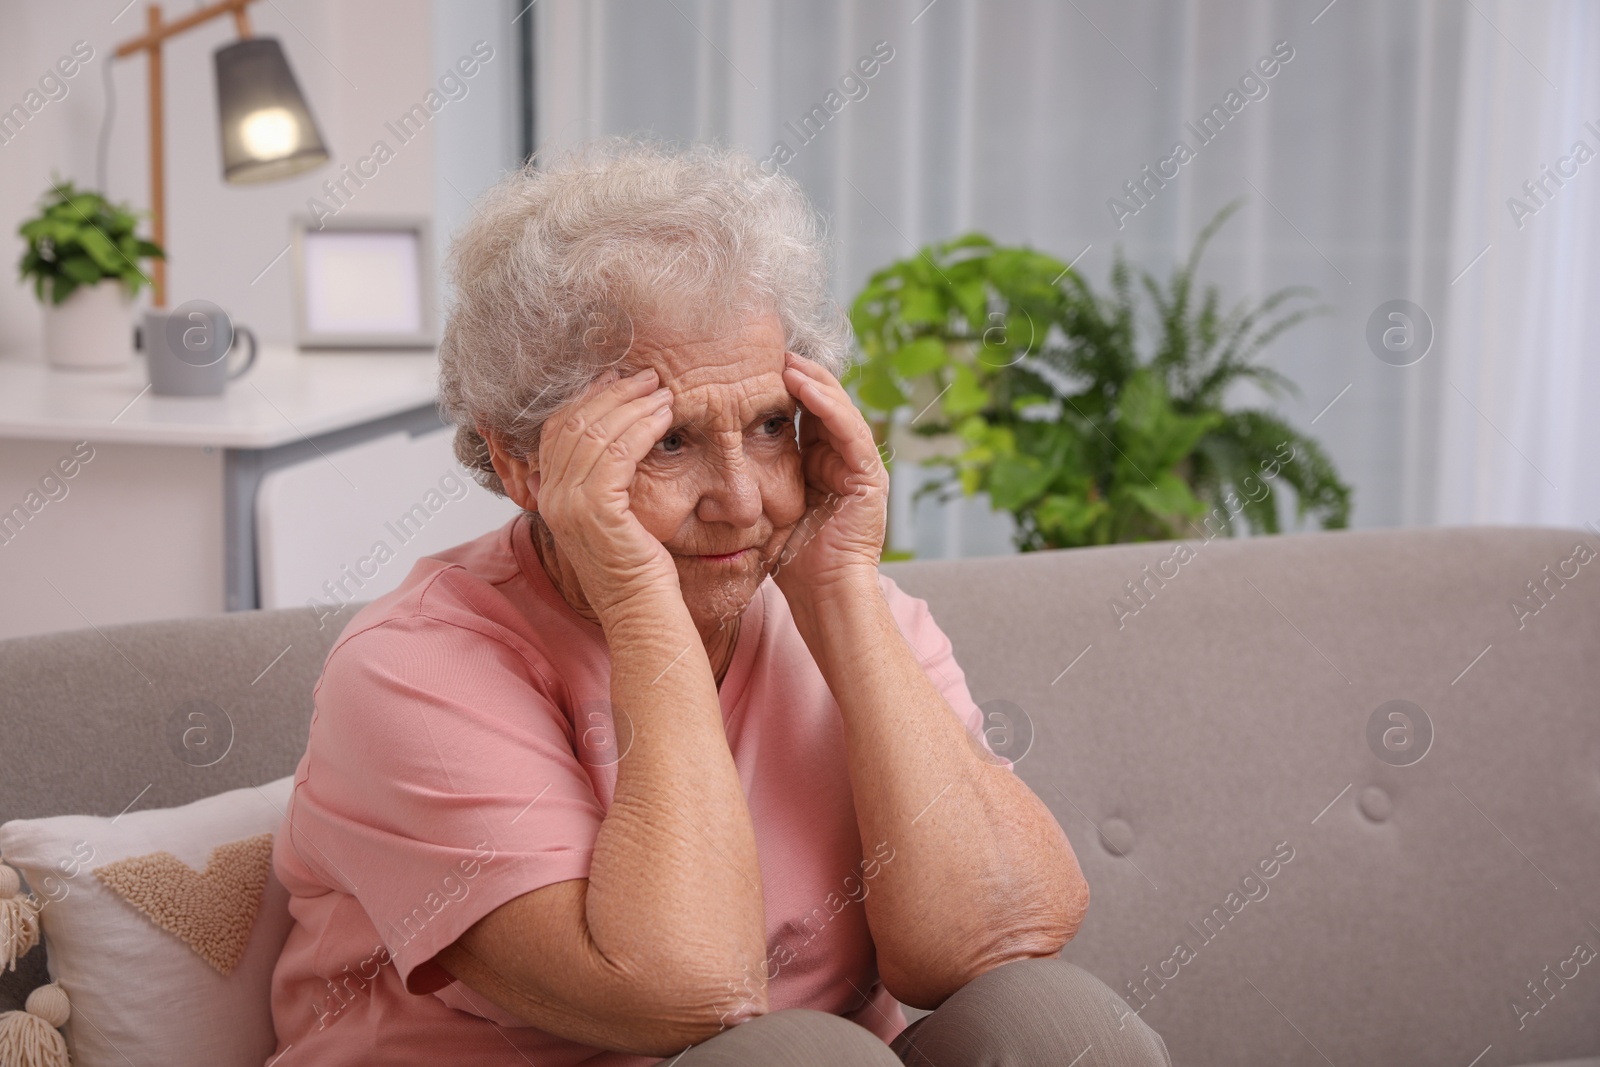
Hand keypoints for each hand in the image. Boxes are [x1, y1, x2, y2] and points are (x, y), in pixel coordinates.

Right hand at [532, 367, 680, 617]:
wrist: (641, 611)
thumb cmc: (638, 568)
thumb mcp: (614, 516)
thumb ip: (606, 481)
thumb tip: (619, 439)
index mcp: (551, 495)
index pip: (557, 429)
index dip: (586, 398)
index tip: (618, 378)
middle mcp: (552, 497)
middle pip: (573, 422)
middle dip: (612, 392)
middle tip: (647, 376)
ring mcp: (569, 504)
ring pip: (595, 432)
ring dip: (633, 404)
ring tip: (662, 391)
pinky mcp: (595, 510)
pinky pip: (618, 451)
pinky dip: (642, 426)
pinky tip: (665, 416)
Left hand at [771, 351, 888, 599]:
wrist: (823, 592)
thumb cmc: (791, 558)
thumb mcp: (768, 505)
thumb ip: (755, 474)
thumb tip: (711, 450)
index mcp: (822, 463)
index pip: (806, 413)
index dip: (785, 387)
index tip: (754, 364)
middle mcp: (844, 459)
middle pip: (825, 403)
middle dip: (800, 374)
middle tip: (772, 349)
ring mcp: (861, 465)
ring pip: (838, 409)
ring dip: (813, 381)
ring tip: (787, 359)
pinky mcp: (871, 474)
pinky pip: (849, 430)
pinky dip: (827, 406)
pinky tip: (804, 387)